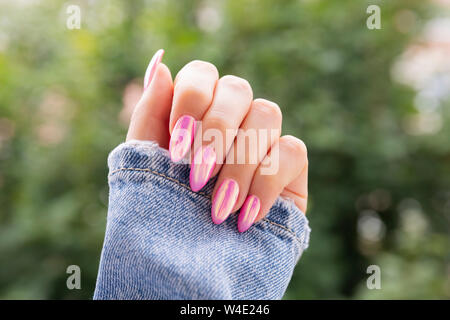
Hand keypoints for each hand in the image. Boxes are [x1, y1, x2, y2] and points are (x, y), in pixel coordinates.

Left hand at [127, 50, 307, 231]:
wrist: (196, 268)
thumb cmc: (166, 212)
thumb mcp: (146, 164)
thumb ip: (150, 115)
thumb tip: (161, 63)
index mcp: (196, 113)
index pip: (202, 74)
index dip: (191, 101)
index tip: (176, 149)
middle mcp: (232, 120)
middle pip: (238, 88)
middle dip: (216, 131)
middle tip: (195, 177)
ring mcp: (263, 140)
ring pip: (268, 114)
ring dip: (239, 163)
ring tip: (217, 209)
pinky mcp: (289, 167)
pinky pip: (291, 150)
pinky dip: (265, 183)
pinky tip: (245, 218)